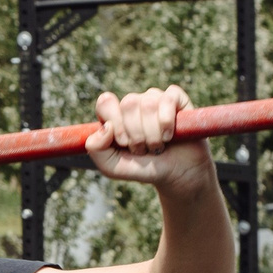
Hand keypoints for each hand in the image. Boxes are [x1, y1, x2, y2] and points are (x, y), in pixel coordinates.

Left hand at [84, 86, 212, 192]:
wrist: (176, 174)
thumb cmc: (144, 168)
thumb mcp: (112, 167)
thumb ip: (96, 149)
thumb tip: (106, 127)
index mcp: (116, 115)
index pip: (105, 103)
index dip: (115, 123)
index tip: (123, 143)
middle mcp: (134, 103)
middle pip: (128, 103)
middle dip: (136, 134)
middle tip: (143, 149)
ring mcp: (155, 98)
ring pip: (148, 104)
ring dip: (153, 134)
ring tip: (157, 146)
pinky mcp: (176, 99)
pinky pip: (167, 99)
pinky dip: (167, 122)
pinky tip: (169, 135)